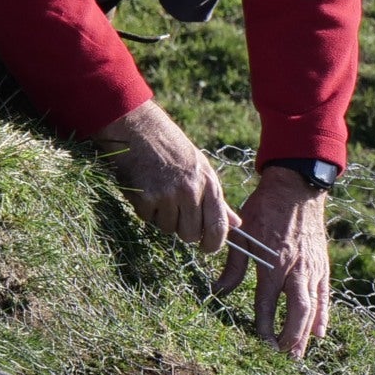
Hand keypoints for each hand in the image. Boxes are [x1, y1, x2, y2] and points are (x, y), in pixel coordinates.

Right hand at [92, 102, 229, 253]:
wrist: (138, 128)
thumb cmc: (172, 148)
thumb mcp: (200, 168)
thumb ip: (217, 199)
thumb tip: (236, 224)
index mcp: (209, 183)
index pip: (219, 227)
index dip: (213, 244)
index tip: (206, 247)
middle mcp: (191, 191)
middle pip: (191, 235)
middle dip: (182, 229)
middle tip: (174, 211)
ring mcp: (168, 195)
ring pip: (168, 230)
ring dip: (162, 218)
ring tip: (158, 192)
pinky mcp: (146, 197)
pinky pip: (148, 220)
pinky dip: (145, 210)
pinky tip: (145, 189)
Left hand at [214, 164, 332, 357]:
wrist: (296, 189)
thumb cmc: (265, 209)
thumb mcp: (242, 234)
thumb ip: (232, 266)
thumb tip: (217, 291)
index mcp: (272, 263)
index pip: (266, 304)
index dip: (264, 327)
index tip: (260, 345)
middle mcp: (294, 270)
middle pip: (296, 312)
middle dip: (289, 338)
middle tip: (281, 357)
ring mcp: (311, 269)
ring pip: (312, 309)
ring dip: (305, 335)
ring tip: (298, 355)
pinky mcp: (322, 266)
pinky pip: (324, 296)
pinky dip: (322, 317)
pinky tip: (319, 334)